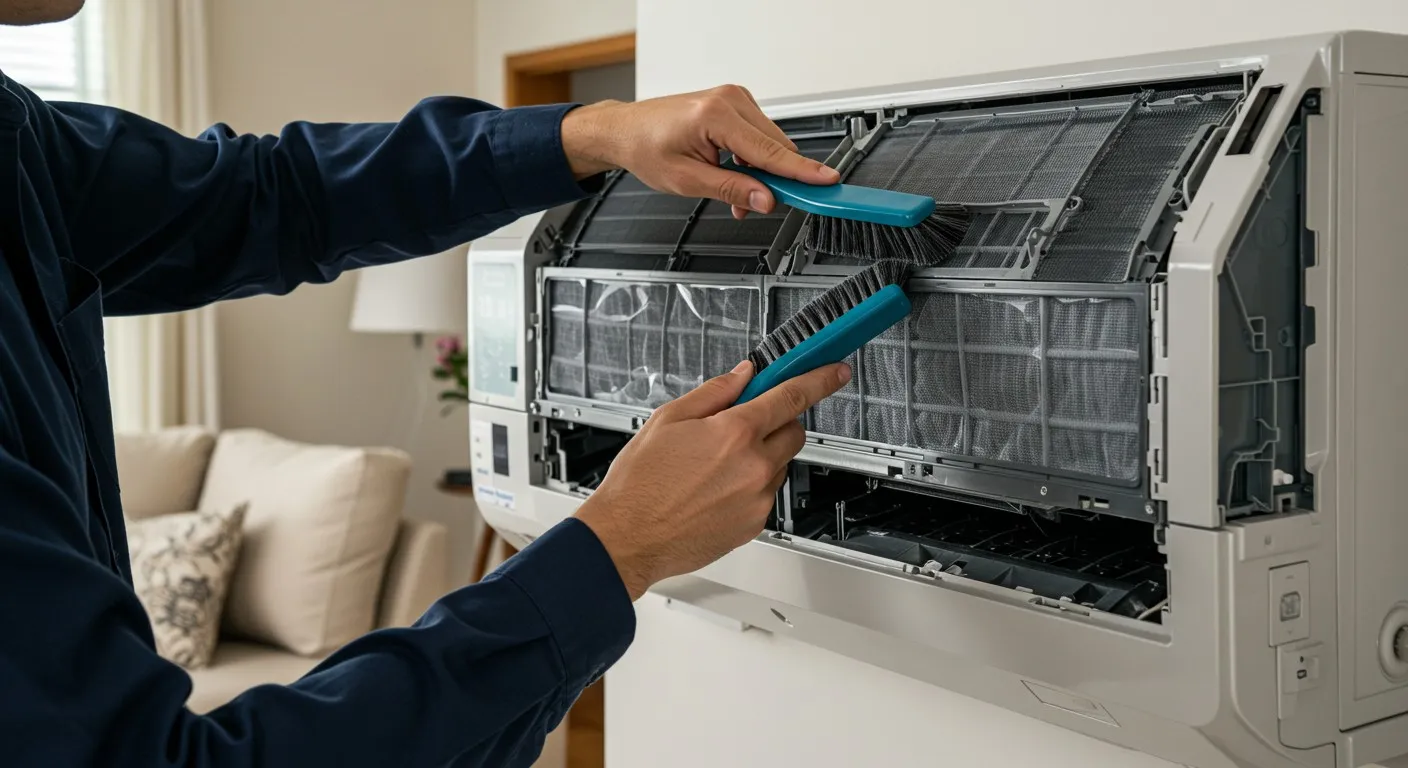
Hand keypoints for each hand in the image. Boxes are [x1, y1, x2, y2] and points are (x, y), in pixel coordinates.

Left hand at [559, 85, 839, 218]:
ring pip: (771, 144)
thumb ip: (731, 189)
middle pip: (777, 147)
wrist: (627, 130)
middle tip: (754, 206)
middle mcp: (730, 100)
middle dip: (772, 181)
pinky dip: (754, 161)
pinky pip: (760, 137)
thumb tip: (765, 200)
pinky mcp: (735, 105)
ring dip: (762, 173)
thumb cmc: (646, 148)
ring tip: (735, 193)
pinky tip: (736, 175)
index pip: (770, 151)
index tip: (826, 182)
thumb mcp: (687, 180)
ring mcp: (734, 99)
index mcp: (716, 115)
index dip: (801, 172)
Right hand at [573, 361, 850, 599]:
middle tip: (742, 426)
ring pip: (779, 465)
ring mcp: (757, 499)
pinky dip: (750, 487)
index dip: (819, 379)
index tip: (834, 372)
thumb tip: (743, 375)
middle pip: (794, 432)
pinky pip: (765, 495)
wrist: (627, 538)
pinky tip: (715, 490)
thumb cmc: (640, 484)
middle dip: (776, 423)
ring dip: (761, 457)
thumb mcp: (667, 420)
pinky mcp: (754, 525)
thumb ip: (714, 393)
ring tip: (715, 467)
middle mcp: (753, 467)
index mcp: (733, 433)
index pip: (791, 396)